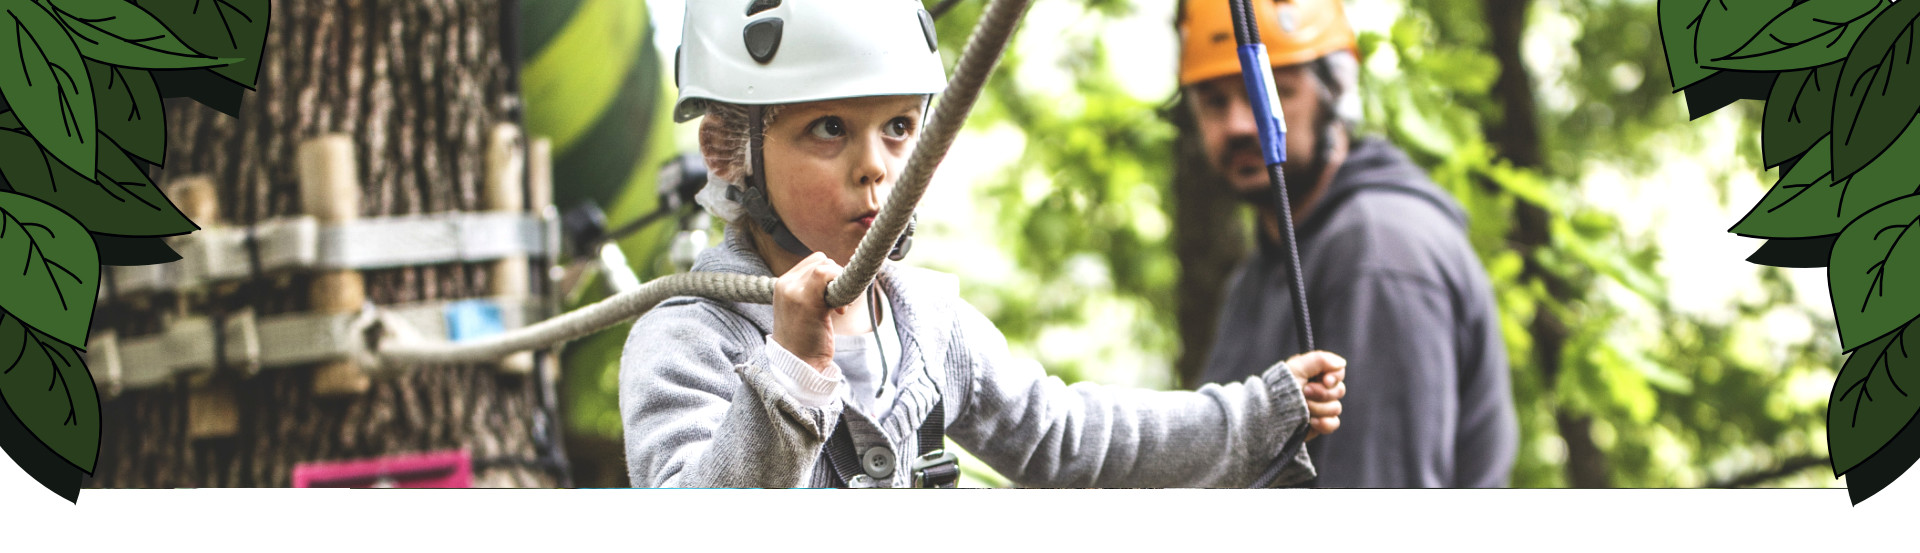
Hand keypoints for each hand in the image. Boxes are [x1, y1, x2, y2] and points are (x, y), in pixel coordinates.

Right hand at [772, 252, 844, 372]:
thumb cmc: (806, 338)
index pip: (813, 261)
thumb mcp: (803, 308)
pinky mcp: (807, 301)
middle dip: (836, 277)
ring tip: (837, 308)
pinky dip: (842, 287)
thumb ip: (812, 289)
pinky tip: (841, 310)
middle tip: (837, 304)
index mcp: (783, 284)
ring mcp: (793, 292)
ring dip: (839, 283)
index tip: (832, 296)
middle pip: (822, 260)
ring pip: (826, 265)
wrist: (798, 364)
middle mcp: (785, 284)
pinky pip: (828, 275)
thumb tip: (836, 272)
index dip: (829, 273)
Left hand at [1284, 351, 1346, 439]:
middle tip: (1305, 392)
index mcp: (1316, 374)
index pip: (1338, 372)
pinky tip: (1311, 421)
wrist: (1270, 412)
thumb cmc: (1281, 386)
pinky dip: (1324, 423)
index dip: (1334, 377)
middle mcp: (1320, 390)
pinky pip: (1334, 423)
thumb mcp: (1298, 366)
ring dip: (1318, 408)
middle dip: (1322, 393)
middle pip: (1340, 390)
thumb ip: (1321, 360)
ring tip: (1303, 407)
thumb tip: (1341, 363)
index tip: (1324, 380)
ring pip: (1336, 408)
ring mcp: (1321, 407)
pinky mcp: (1320, 424)